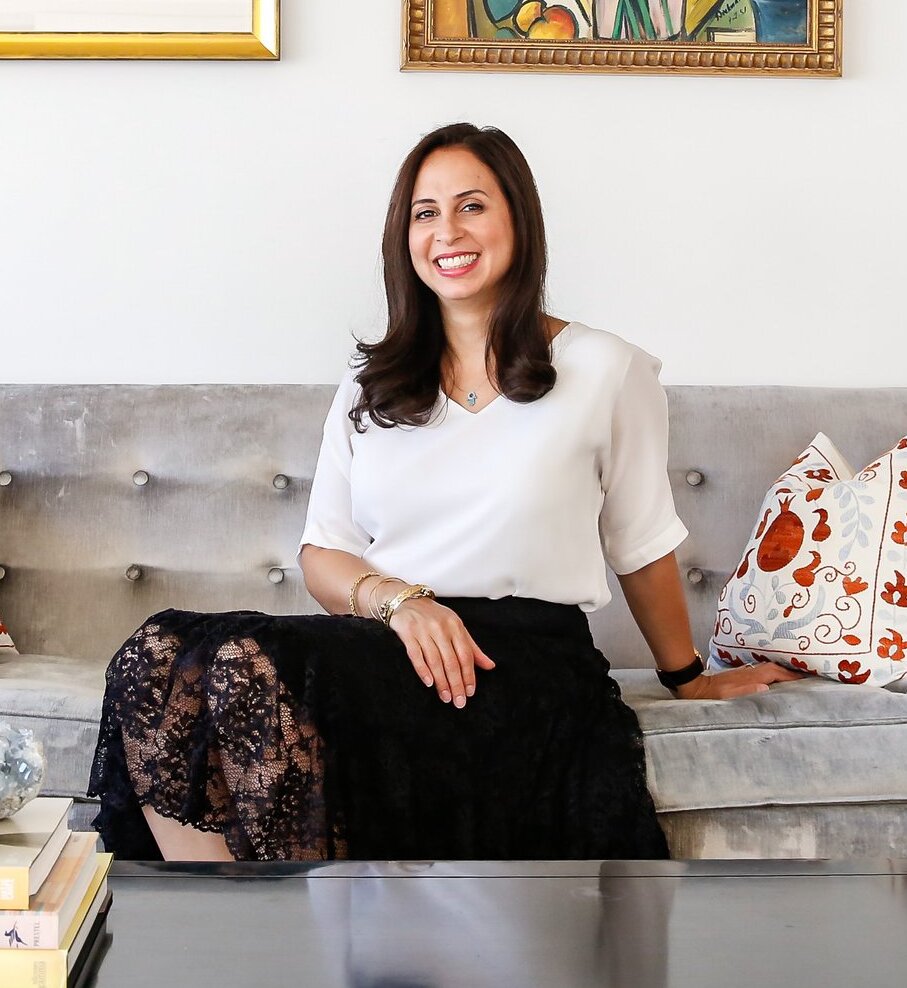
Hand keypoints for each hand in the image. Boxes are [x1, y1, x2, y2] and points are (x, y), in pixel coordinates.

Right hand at [388, 597, 494, 707]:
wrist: (407, 600)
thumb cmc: (435, 617)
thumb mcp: (456, 628)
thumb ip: (472, 648)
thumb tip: (490, 666)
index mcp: (456, 626)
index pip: (466, 655)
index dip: (469, 675)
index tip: (470, 692)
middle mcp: (441, 628)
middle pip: (451, 661)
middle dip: (456, 684)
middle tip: (459, 702)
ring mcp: (423, 630)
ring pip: (435, 661)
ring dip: (441, 682)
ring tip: (445, 697)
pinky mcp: (407, 633)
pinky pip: (416, 655)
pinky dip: (422, 670)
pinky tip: (429, 683)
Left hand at [675, 663, 805, 699]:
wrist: (696, 687)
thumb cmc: (712, 695)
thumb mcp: (728, 696)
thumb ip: (746, 691)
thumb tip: (765, 688)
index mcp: (751, 677)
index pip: (776, 674)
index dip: (791, 676)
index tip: (807, 679)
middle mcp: (750, 672)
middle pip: (775, 668)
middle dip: (791, 672)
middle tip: (807, 677)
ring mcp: (746, 673)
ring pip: (770, 669)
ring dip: (783, 672)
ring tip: (796, 678)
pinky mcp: (741, 676)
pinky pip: (763, 672)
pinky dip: (774, 674)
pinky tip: (775, 680)